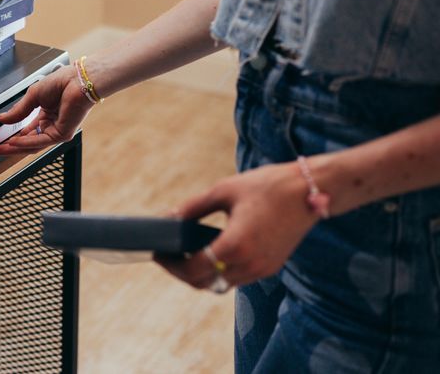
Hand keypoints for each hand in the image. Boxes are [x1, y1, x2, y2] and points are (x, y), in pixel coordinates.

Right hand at [0, 64, 93, 154]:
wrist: (76, 80)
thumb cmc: (62, 82)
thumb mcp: (32, 96)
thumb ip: (18, 110)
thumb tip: (3, 119)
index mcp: (46, 114)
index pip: (27, 131)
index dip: (13, 136)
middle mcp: (52, 124)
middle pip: (29, 141)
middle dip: (11, 145)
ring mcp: (57, 131)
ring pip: (33, 144)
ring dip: (16, 147)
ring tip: (1, 148)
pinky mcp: (61, 134)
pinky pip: (39, 141)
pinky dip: (25, 143)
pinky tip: (14, 142)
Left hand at [154, 162, 318, 289]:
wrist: (311, 190)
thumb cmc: (267, 185)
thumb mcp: (224, 190)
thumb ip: (193, 207)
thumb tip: (168, 217)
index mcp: (236, 245)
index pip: (193, 269)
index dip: (171, 264)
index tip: (158, 252)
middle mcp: (250, 264)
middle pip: (205, 283)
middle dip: (182, 272)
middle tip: (168, 255)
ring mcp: (262, 269)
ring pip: (222, 284)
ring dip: (201, 274)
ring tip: (185, 254)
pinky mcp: (271, 267)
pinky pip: (238, 278)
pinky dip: (220, 271)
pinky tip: (209, 253)